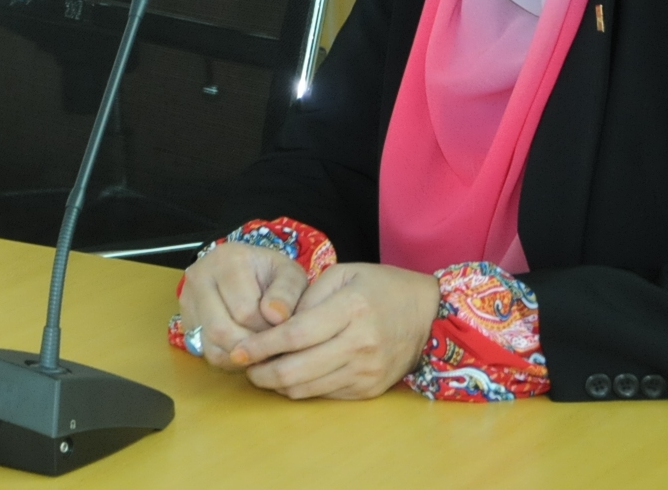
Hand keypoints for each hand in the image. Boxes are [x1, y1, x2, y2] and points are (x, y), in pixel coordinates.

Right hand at [176, 240, 311, 367]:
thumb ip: (287, 293)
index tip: (282, 328)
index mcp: (228, 260)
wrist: (249, 270)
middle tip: (271, 343)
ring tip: (260, 346)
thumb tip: (276, 317)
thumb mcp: (290, 275)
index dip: (267, 329)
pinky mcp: (186, 318)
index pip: (244, 311)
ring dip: (240, 354)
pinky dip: (229, 357)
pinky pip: (206, 350)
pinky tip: (245, 347)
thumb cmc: (271, 274)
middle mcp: (200, 276)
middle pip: (221, 330)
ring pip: (211, 344)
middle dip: (252, 345)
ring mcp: (188, 298)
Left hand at [227, 262, 439, 399]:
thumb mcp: (343, 274)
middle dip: (261, 371)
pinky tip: (287, 376)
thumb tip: (272, 322)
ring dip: (276, 384)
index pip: (295, 335)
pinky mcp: (369, 389)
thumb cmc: (380, 287)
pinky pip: (324, 395)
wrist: (429, 315)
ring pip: (307, 388)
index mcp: (351, 309)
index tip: (238, 348)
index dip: (261, 345)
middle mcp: (360, 344)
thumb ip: (306, 296)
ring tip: (259, 371)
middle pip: (297, 369)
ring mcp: (366, 371)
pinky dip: (300, 388)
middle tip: (242, 364)